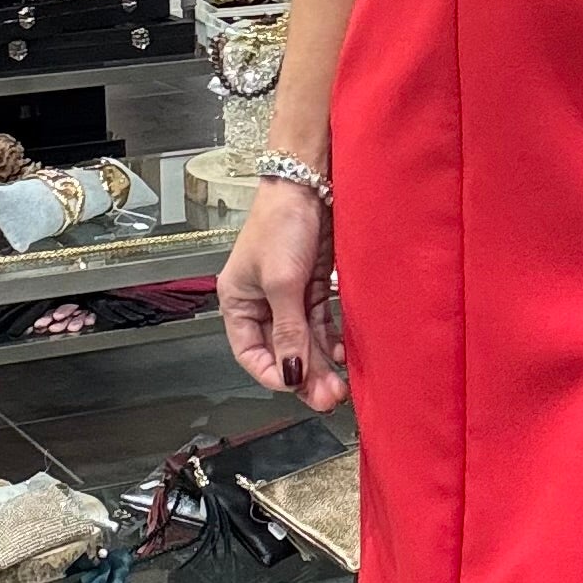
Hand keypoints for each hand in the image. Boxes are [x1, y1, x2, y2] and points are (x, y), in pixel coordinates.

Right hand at [218, 180, 350, 412]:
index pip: (250, 353)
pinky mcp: (313, 287)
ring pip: (304, 341)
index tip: (297, 386)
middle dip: (305, 376)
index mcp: (238, 303)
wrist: (309, 183)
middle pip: (282, 351)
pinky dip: (332, 342)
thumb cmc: (282, 226)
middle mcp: (261, 304)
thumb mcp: (282, 282)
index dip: (273, 373)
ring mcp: (289, 297)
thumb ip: (288, 331)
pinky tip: (344, 357)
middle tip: (329, 399)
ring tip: (341, 388)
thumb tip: (292, 374)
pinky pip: (321, 324)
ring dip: (321, 364)